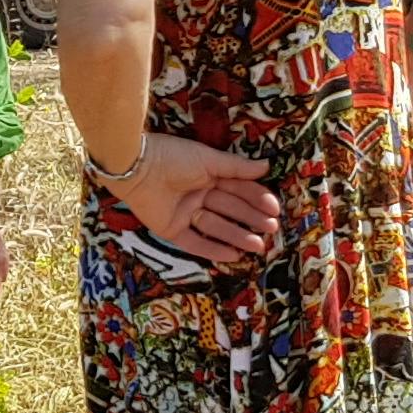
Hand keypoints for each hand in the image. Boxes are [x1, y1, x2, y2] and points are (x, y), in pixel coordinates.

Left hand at [96, 133, 283, 262]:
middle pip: (229, 209)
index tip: (274, 209)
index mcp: (207, 175)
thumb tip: (266, 167)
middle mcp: (198, 194)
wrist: (137, 167)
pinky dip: (212, 249)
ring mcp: (184, 213)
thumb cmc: (173, 156)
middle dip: (250, 219)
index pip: (237, 189)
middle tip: (271, 229)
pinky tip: (233, 255)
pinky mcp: (171, 229)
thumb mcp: (208, 159)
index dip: (256, 199)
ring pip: (215, 227)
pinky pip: (194, 242)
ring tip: (258, 246)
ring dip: (237, 236)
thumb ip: (236, 167)